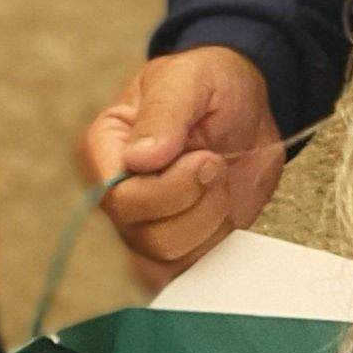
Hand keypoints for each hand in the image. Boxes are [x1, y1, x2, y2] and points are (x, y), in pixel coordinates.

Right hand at [80, 47, 286, 289]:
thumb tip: (139, 158)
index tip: (205, 157)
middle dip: (196, 205)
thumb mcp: (190, 79)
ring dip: (210, 223)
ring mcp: (145, 221)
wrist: (247, 106)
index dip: (167, 188)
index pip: (116, 197)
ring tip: (221, 182)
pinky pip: (186, 272)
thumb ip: (165, 113)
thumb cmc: (211, 84)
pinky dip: (215, 247)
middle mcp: (117, 190)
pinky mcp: (177, 243)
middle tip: (217, 164)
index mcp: (105, 147)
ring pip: (166, 259)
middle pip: (142, 234)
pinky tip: (223, 211)